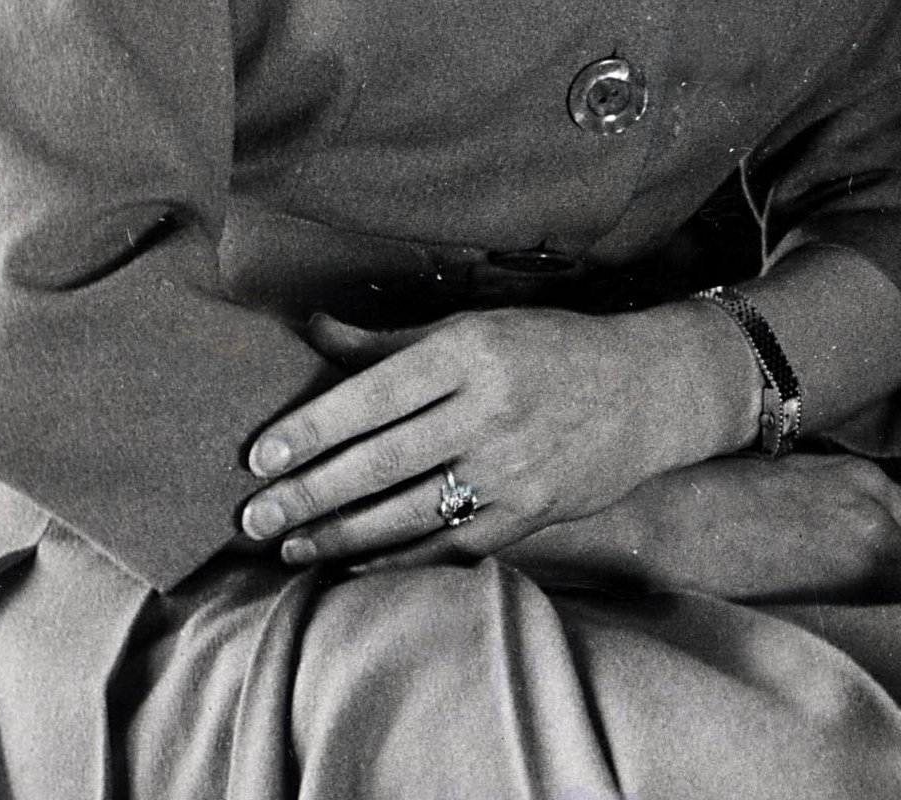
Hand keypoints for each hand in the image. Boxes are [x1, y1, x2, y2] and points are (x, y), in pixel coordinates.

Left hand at [240, 306, 751, 565]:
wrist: (647, 391)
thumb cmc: (553, 347)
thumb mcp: (476, 326)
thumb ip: (391, 340)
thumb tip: (312, 331)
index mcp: (471, 354)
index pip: (370, 397)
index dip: (309, 430)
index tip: (259, 457)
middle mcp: (490, 412)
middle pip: (380, 462)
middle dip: (308, 494)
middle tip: (253, 517)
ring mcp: (513, 470)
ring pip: (410, 511)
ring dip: (342, 534)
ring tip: (290, 545)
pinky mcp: (532, 512)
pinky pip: (453, 543)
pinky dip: (400, 559)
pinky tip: (354, 565)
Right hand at [501, 454, 900, 602]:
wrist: (649, 527)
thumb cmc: (689, 501)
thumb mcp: (768, 481)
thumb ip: (818, 502)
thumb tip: (834, 542)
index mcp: (856, 478)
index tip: (892, 583)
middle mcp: (873, 510)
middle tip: (880, 611)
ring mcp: (865, 552)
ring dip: (896, 613)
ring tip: (855, 629)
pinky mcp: (841, 596)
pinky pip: (888, 626)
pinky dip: (878, 635)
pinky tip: (838, 639)